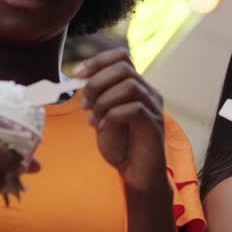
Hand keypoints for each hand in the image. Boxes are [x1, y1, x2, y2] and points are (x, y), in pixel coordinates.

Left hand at [74, 49, 166, 193]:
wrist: (136, 175)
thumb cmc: (121, 146)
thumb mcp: (102, 116)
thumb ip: (97, 97)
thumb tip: (78, 80)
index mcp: (137, 87)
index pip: (122, 56)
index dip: (98, 60)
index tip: (77, 74)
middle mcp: (149, 93)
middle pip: (124, 68)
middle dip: (97, 82)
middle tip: (84, 104)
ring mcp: (154, 108)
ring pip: (129, 86)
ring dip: (104, 100)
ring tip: (92, 120)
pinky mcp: (154, 124)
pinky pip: (134, 108)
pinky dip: (113, 115)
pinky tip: (102, 128)